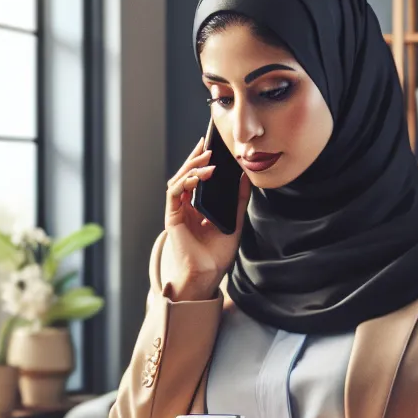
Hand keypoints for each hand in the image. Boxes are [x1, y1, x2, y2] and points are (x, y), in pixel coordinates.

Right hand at [161, 134, 250, 301]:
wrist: (209, 274)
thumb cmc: (218, 253)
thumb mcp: (235, 221)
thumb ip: (238, 200)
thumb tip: (245, 177)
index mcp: (196, 208)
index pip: (196, 179)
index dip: (201, 162)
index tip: (211, 146)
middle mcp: (184, 208)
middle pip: (185, 175)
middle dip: (194, 158)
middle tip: (206, 144)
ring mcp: (177, 212)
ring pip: (178, 180)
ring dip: (191, 166)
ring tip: (207, 158)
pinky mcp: (172, 217)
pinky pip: (174, 193)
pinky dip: (185, 181)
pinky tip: (198, 176)